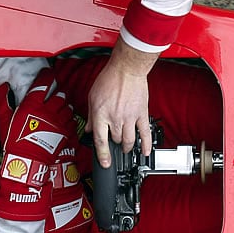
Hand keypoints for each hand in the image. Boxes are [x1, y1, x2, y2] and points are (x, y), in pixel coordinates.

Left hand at [86, 37, 158, 167]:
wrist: (127, 69)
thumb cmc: (109, 80)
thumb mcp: (92, 98)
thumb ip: (90, 116)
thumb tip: (87, 128)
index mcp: (101, 115)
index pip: (100, 141)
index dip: (102, 155)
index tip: (105, 163)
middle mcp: (115, 119)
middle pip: (115, 141)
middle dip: (114, 145)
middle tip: (114, 147)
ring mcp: (130, 118)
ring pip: (129, 140)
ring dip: (126, 147)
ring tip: (125, 149)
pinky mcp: (141, 114)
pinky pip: (145, 133)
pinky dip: (146, 144)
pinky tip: (145, 152)